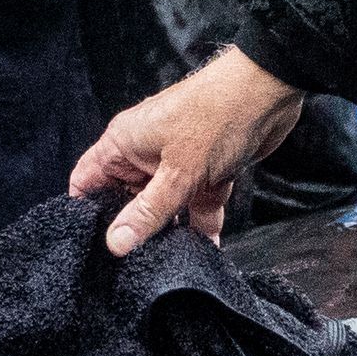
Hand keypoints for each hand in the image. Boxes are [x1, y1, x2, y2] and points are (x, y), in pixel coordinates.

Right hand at [69, 44, 307, 250]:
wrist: (271, 91)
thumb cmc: (217, 116)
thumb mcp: (179, 173)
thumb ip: (148, 211)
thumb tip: (116, 243)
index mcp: (124, 143)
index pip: (87, 180)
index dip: (85, 212)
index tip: (91, 246)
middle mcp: (144, 153)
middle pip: (125, 199)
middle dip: (131, 229)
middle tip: (133, 264)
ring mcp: (176, 162)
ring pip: (164, 206)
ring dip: (170, 231)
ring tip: (169, 262)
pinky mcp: (206, 171)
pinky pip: (196, 204)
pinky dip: (202, 225)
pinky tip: (206, 251)